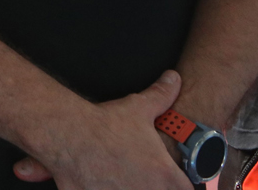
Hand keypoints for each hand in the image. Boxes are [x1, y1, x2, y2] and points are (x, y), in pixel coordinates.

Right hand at [11, 71, 193, 189]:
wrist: (70, 133)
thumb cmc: (106, 124)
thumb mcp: (139, 107)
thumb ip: (161, 95)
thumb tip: (174, 78)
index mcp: (166, 176)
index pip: (187, 188)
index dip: (179, 182)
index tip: (169, 177)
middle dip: (150, 185)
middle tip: (137, 175)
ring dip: (125, 187)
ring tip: (116, 178)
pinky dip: (99, 189)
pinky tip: (96, 181)